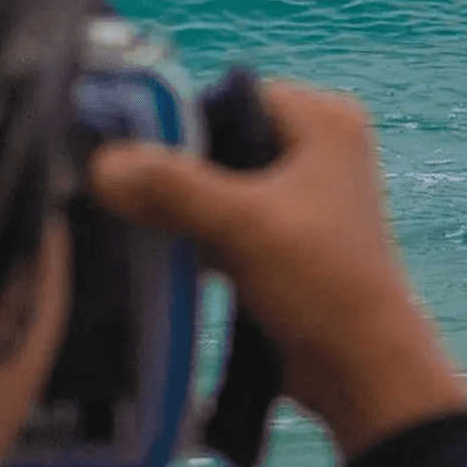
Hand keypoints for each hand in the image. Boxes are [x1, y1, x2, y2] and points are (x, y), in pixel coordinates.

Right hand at [90, 81, 466, 456]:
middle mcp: (321, 150)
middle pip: (224, 141)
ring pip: (223, 186)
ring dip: (187, 210)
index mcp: (327, 122)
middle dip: (180, 172)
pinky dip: (202, 237)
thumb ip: (170, 188)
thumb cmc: (323, 284)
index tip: (140, 158)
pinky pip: (231, 223)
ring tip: (153, 232)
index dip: (187, 123)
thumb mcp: (241, 225)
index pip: (235, 95)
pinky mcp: (291, 242)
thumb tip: (104, 164)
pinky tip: (174, 259)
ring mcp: (306, 198)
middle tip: (135, 198)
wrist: (362, 371)